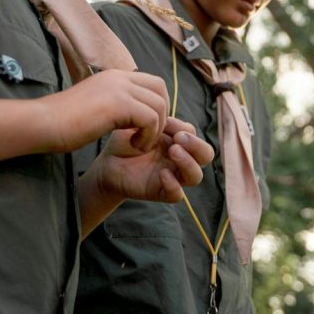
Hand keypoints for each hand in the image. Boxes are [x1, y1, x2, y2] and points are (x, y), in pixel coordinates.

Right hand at [40, 70, 168, 153]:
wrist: (43, 124)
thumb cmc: (64, 122)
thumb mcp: (96, 106)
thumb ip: (116, 104)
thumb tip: (135, 113)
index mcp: (114, 76)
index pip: (152, 83)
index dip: (156, 105)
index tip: (145, 126)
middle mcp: (119, 77)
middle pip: (160, 90)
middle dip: (161, 115)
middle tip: (147, 136)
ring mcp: (119, 88)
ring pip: (159, 105)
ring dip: (155, 129)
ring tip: (139, 144)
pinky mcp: (119, 104)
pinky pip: (151, 119)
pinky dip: (148, 136)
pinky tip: (133, 145)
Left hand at [92, 117, 213, 202]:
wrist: (107, 162)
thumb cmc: (126, 141)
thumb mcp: (140, 124)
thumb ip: (156, 119)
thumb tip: (167, 118)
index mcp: (178, 142)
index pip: (195, 135)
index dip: (184, 128)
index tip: (165, 122)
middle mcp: (180, 159)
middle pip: (206, 155)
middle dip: (196, 145)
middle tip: (178, 138)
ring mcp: (173, 176)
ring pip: (196, 176)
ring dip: (189, 163)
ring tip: (172, 152)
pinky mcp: (161, 192)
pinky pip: (177, 195)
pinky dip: (173, 185)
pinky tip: (162, 174)